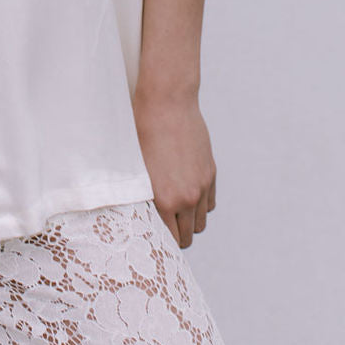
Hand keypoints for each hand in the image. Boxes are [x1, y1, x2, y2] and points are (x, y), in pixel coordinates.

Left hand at [131, 87, 216, 248]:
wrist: (166, 102)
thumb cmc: (141, 132)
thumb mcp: (134, 169)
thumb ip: (140, 198)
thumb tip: (139, 217)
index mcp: (165, 200)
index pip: (169, 241)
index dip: (160, 241)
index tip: (154, 238)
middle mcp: (187, 197)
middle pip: (187, 236)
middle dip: (176, 235)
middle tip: (163, 226)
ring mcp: (202, 185)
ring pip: (201, 222)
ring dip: (189, 221)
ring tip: (174, 210)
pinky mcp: (210, 173)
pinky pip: (209, 204)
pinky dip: (200, 205)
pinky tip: (186, 194)